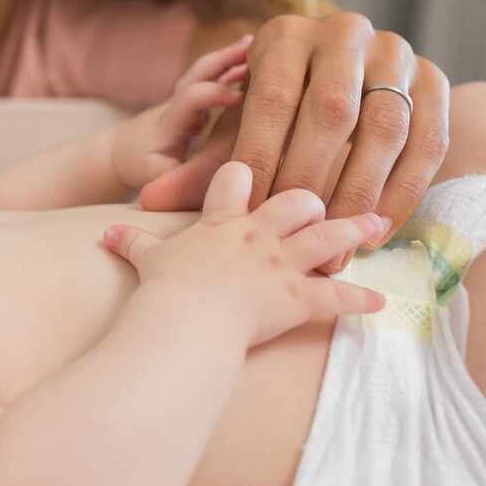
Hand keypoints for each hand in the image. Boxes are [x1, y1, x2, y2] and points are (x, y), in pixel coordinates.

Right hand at [107, 162, 385, 347]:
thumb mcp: (145, 259)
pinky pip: (338, 297)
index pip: (236, 181)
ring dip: (354, 231)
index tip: (257, 169)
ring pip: (327, 237)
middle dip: (311, 199)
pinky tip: (379, 302)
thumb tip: (106, 233)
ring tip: (377, 223)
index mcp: (221, 223)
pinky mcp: (298, 297)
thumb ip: (132, 242)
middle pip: (295, 199)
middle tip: (322, 201)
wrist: (185, 317)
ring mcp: (281, 264)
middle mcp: (257, 235)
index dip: (246, 174)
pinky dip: (360, 300)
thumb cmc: (164, 288)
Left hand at [112, 36, 248, 188]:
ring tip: (257, 41)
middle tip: (252, 46)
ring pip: (207, 71)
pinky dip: (233, 65)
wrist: (123, 151)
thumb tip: (197, 182)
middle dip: (223, 59)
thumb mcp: (153, 176)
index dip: (211, 94)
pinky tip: (256, 55)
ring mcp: (186, 99)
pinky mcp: (195, 99)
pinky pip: (215, 76)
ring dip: (230, 56)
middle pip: (198, 74)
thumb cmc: (141, 165)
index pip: (190, 100)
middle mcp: (178, 104)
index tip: (238, 95)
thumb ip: (171, 177)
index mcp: (169, 123)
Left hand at [140, 12, 450, 269]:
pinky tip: (376, 228)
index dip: (262, 154)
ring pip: (380, 127)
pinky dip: (401, 190)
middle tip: (291, 229)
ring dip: (358, 189)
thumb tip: (150, 201)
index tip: (252, 206)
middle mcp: (341, 33)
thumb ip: (205, 164)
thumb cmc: (279, 110)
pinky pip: (423, 141)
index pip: (271, 97)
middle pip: (328, 111)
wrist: (350, 72)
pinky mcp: (429, 80)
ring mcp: (392, 52)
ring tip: (333, 238)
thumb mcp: (243, 126)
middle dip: (309, 175)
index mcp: (286, 36)